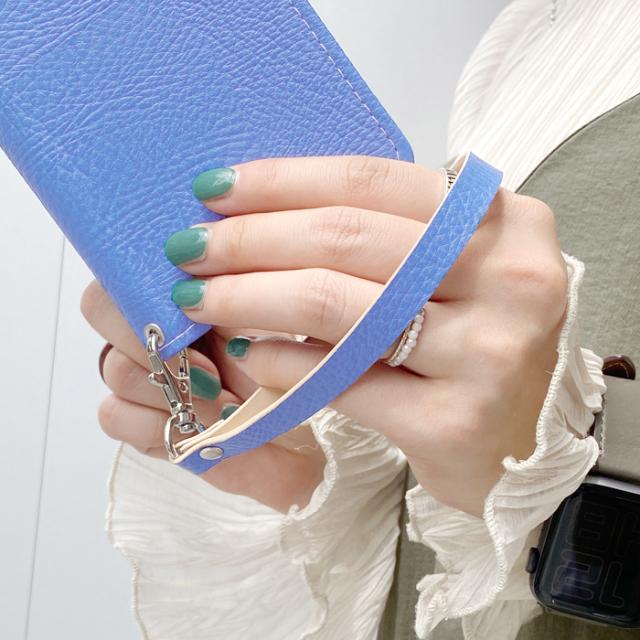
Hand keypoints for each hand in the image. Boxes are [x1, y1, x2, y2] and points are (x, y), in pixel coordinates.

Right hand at [80, 281, 325, 512]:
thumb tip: (193, 286)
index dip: (147, 281)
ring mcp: (140, 376)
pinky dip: (157, 422)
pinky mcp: (135, 421)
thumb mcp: (266, 329)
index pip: (130, 265)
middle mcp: (152, 330)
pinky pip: (113, 412)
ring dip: (170, 387)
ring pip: (114, 365)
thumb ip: (227, 299)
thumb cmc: (282, 378)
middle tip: (207, 365)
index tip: (189, 305)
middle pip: (101, 307)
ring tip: (222, 402)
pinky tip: (197, 430)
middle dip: (153, 335)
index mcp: (179, 295)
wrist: (292, 441)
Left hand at [166, 155, 567, 516]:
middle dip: (249, 238)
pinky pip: (341, 380)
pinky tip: (246, 353)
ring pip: (334, 306)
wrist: (524, 448)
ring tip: (198, 296)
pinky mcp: (452, 422)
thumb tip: (267, 215)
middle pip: (345, 239)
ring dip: (248, 296)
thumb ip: (388, 237)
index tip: (215, 188)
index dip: (283, 180)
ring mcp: (487, 353)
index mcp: (506, 223)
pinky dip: (281, 362)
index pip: (373, 180)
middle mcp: (508, 279)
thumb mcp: (453, 272)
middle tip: (189, 245)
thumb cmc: (477, 346)